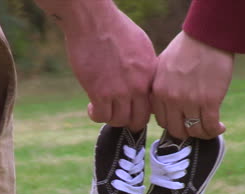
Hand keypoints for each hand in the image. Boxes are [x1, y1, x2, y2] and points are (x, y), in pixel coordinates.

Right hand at [39, 1, 156, 131]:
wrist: (94, 21)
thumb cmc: (115, 28)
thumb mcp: (142, 47)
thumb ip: (145, 69)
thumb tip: (144, 84)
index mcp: (150, 75)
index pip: (153, 106)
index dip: (142, 111)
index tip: (132, 109)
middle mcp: (138, 86)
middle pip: (138, 119)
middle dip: (128, 121)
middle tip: (118, 114)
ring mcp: (119, 91)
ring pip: (119, 120)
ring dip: (111, 118)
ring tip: (103, 109)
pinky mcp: (99, 92)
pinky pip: (101, 116)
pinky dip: (96, 115)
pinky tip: (92, 107)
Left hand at [151, 32, 233, 138]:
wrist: (207, 36)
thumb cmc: (186, 47)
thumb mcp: (162, 66)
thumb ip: (160, 85)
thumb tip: (163, 101)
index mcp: (158, 91)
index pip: (162, 121)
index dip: (174, 125)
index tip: (184, 123)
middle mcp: (171, 99)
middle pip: (176, 130)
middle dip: (187, 132)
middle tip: (197, 127)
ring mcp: (189, 101)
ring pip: (194, 131)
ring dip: (203, 133)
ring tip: (210, 128)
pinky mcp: (209, 101)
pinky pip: (210, 126)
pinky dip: (215, 130)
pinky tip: (220, 127)